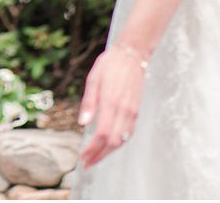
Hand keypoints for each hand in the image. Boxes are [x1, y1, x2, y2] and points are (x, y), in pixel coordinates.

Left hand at [77, 43, 149, 167]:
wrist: (133, 55)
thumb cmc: (110, 65)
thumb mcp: (94, 79)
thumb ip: (89, 102)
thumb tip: (82, 123)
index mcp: (111, 102)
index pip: (103, 134)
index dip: (93, 149)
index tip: (82, 156)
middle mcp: (124, 110)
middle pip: (113, 142)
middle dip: (99, 156)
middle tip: (86, 164)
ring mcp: (132, 112)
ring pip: (122, 140)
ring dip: (109, 152)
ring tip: (95, 158)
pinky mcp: (136, 111)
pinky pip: (128, 133)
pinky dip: (119, 143)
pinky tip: (110, 146)